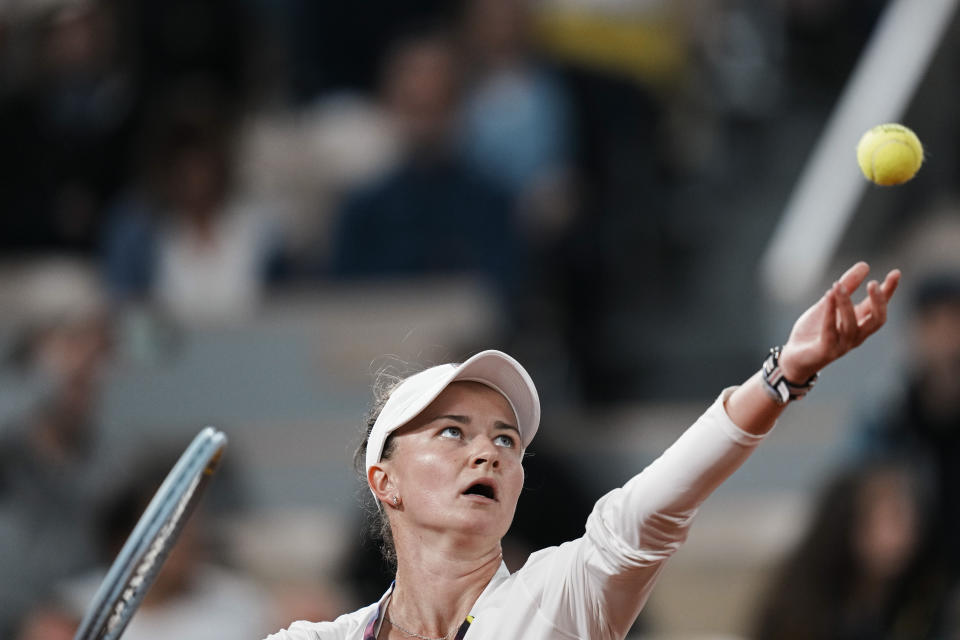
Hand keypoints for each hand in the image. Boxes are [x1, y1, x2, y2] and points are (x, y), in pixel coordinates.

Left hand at [779, 262, 899, 381]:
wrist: (794, 357)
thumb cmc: (815, 330)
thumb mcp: (830, 304)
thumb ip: (847, 286)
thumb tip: (865, 265)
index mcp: (860, 324)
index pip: (880, 307)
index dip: (889, 291)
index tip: (896, 273)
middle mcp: (856, 336)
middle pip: (876, 320)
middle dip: (877, 303)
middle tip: (873, 284)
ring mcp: (842, 345)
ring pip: (850, 325)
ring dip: (845, 304)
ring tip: (838, 285)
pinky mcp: (825, 350)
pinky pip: (830, 331)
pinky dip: (829, 313)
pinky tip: (828, 296)